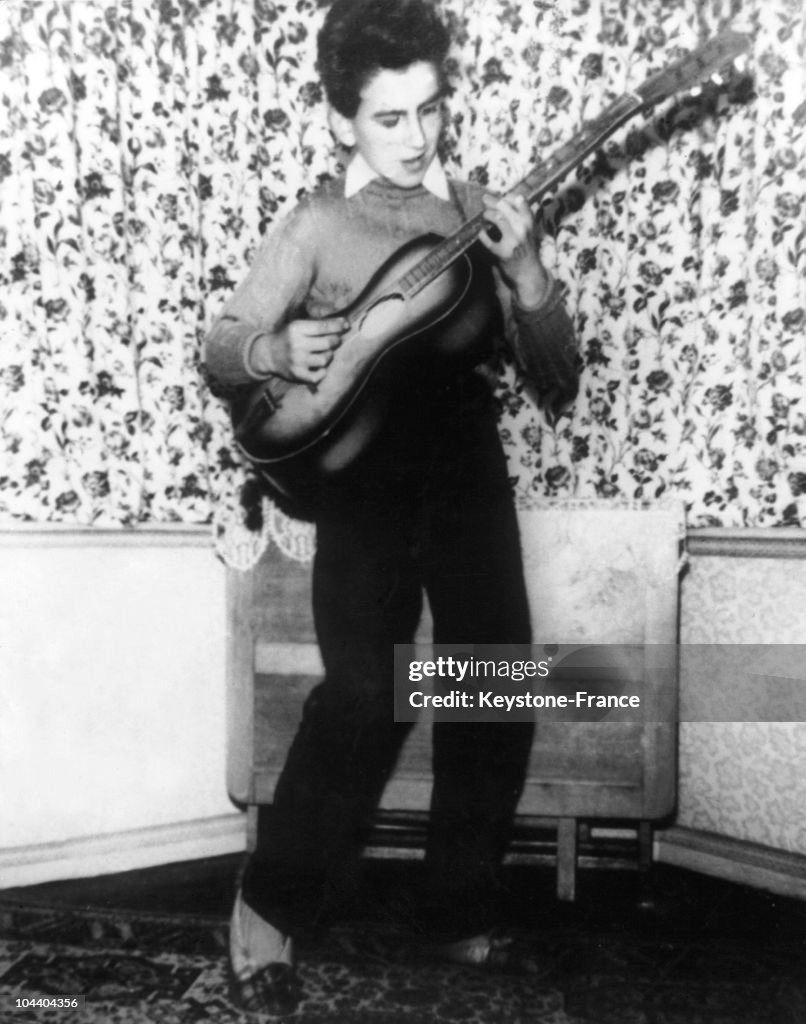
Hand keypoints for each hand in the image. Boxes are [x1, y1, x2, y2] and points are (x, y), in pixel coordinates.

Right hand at [259, 317, 348, 383]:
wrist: (268, 354)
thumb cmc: (288, 338)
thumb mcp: (298, 326)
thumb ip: (318, 325)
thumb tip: (343, 324)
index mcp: (296, 329)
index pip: (323, 327)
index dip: (338, 326)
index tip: (346, 325)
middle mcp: (297, 345)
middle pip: (328, 343)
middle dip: (336, 341)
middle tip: (335, 340)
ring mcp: (297, 361)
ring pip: (325, 359)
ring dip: (329, 355)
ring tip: (324, 353)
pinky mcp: (298, 375)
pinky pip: (319, 375)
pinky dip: (322, 371)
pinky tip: (318, 366)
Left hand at [479, 192, 550, 307]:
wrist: (528, 273)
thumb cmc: (526, 250)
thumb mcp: (528, 231)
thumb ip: (520, 216)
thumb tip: (505, 200)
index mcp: (530, 222)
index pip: (519, 201)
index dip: (506, 197)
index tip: (499, 197)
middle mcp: (523, 229)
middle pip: (505, 208)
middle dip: (493, 202)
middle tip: (485, 199)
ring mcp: (513, 241)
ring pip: (498, 220)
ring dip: (488, 215)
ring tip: (484, 216)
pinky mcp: (503, 253)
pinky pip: (489, 241)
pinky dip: (482, 235)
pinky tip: (481, 233)